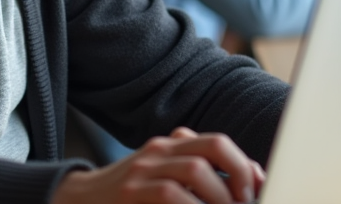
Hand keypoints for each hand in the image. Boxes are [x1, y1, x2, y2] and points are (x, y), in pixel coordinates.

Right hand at [52, 127, 263, 203]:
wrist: (81, 201)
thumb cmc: (132, 197)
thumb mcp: (165, 180)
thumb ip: (200, 179)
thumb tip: (250, 182)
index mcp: (172, 145)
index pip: (218, 143)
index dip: (245, 166)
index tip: (259, 189)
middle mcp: (160, 150)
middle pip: (214, 145)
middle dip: (240, 173)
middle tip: (246, 201)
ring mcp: (144, 169)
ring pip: (196, 169)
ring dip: (221, 197)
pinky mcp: (131, 193)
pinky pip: (170, 194)